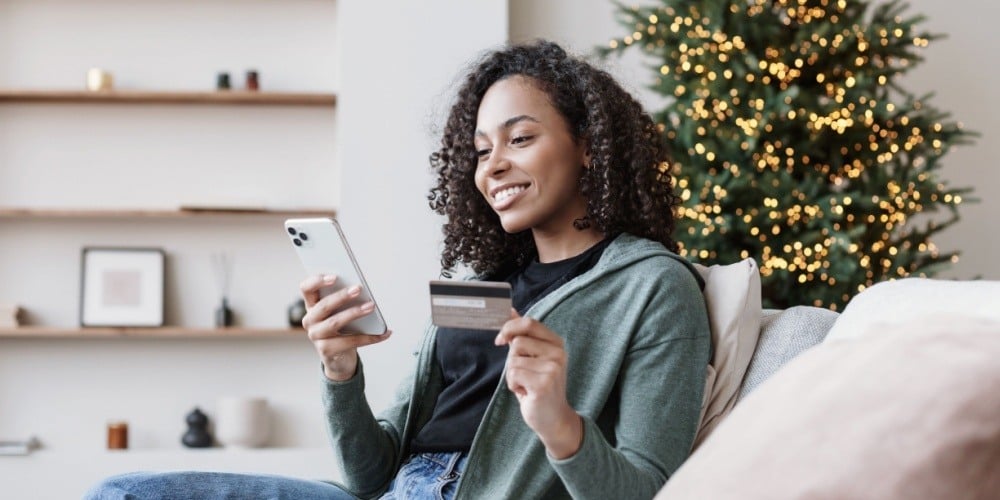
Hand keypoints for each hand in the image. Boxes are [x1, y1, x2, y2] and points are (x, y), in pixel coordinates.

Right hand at [300, 274, 390, 381]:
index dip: (317, 281)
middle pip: (323, 305)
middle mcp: (310, 320)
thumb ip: (345, 301)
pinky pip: (350, 341)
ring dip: (355, 313)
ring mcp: (316, 336)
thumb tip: (363, 290)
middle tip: (358, 288)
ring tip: (371, 306)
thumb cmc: (341, 329)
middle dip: (342, 296)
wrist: (339, 358)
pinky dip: (370, 337)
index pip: (306, 288)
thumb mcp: (340, 312)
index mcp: (312, 305)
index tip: (334, 277)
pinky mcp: (326, 350)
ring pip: (335, 322)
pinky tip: (384, 333)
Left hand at [494, 309, 582, 458]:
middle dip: (512, 359)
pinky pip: (513, 374)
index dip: (509, 328)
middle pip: (517, 341)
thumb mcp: (533, 358)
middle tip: (522, 374)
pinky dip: (513, 385)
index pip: (529, 323)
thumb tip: (510, 310)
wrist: (554, 419)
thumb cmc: (540, 387)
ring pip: (513, 360)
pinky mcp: (544, 383)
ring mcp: (553, 368)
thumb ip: (524, 335)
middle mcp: (558, 353)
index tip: (500, 340)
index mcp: (556, 343)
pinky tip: (526, 393)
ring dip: (512, 375)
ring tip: (526, 385)